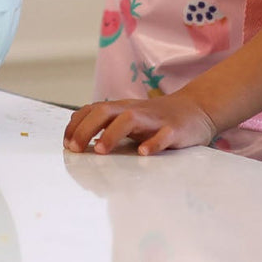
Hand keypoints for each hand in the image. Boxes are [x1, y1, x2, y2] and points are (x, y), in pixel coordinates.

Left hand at [63, 92, 217, 156]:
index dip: (76, 125)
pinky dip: (152, 143)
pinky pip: (163, 135)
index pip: (92, 110)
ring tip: (100, 150)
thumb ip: (107, 126)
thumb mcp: (128, 119)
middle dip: (86, 129)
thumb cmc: (156, 119)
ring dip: (112, 134)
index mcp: (121, 108)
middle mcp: (134, 110)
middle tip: (74, 149)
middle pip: (104, 111)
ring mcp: (154, 119)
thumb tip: (78, 138)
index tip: (66, 143)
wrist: (195, 108)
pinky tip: (143, 153)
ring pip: (129, 120)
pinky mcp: (174, 129)